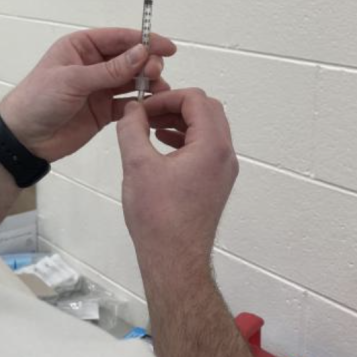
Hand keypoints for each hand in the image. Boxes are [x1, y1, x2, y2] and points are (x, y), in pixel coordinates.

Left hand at [0, 28, 176, 161]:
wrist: (24, 138)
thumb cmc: (38, 99)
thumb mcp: (73, 80)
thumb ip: (109, 69)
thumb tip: (141, 53)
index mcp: (81, 47)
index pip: (118, 38)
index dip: (144, 41)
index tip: (167, 48)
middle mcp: (93, 64)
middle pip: (129, 58)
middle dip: (146, 63)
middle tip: (156, 73)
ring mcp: (99, 87)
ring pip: (132, 80)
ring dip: (147, 83)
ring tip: (159, 90)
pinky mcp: (104, 110)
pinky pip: (128, 103)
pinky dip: (141, 104)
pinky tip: (151, 106)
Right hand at [116, 89, 238, 266]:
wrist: (174, 259)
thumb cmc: (160, 218)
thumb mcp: (137, 164)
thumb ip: (132, 129)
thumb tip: (132, 110)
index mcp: (212, 146)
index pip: (195, 99)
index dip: (166, 97)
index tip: (143, 109)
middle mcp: (224, 155)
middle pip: (206, 110)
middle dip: (175, 105)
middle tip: (147, 113)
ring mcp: (223, 170)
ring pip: (206, 128)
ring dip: (179, 121)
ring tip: (149, 127)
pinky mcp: (215, 183)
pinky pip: (204, 148)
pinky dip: (184, 138)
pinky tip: (160, 146)